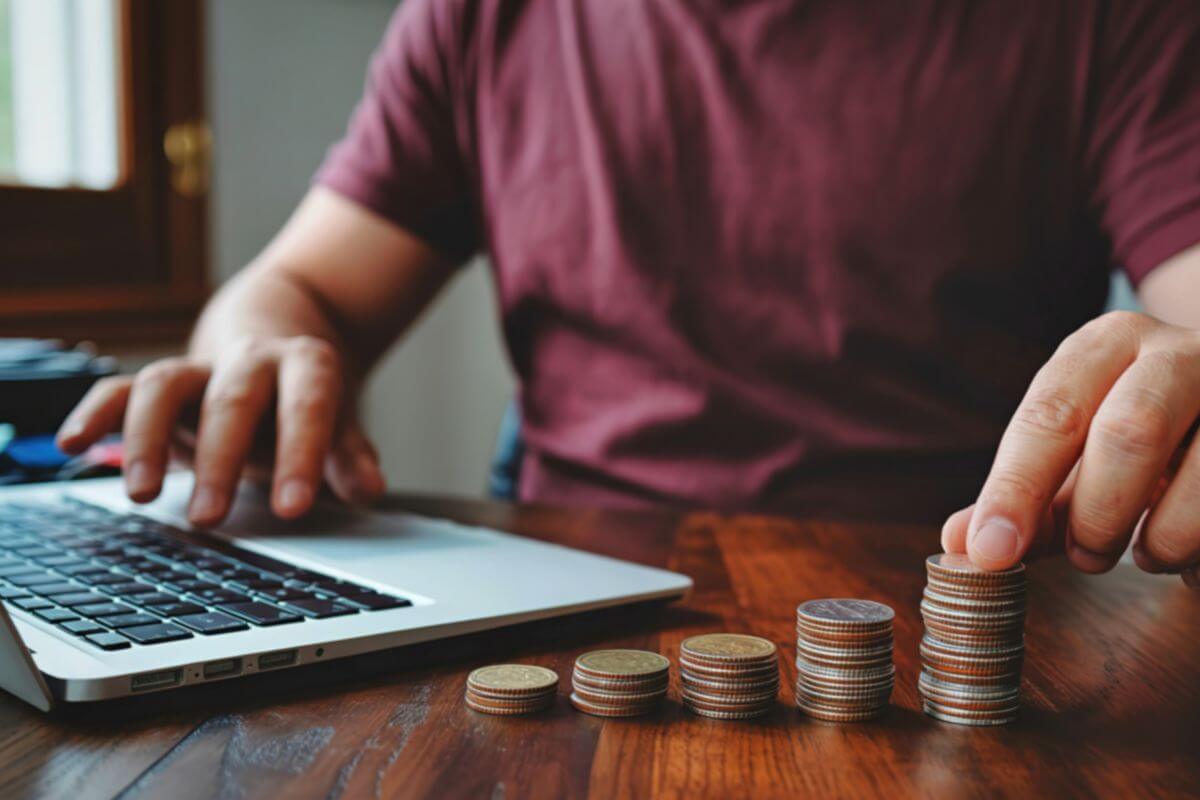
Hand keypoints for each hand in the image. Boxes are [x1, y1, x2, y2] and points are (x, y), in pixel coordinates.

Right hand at [55, 336, 384, 525]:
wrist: (276, 332)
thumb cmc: (306, 395)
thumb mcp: (340, 422)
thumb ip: (349, 456)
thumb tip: (369, 488)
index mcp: (304, 366)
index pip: (307, 405)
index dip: (300, 453)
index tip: (290, 508)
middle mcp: (249, 361)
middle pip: (232, 399)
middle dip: (220, 459)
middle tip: (209, 520)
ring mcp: (199, 369)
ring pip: (164, 386)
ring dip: (147, 439)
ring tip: (143, 495)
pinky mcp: (160, 383)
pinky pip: (119, 389)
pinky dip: (93, 414)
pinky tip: (70, 446)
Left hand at [942, 311, 1199, 587]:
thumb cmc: (1142, 432)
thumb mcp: (1077, 451)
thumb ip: (1023, 497)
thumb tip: (958, 545)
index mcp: (1105, 346)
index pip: (1048, 416)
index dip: (1015, 490)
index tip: (990, 554)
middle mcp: (1177, 352)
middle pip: (1130, 433)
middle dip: (1098, 515)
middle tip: (1084, 560)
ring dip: (1164, 540)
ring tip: (1145, 555)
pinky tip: (1192, 556)